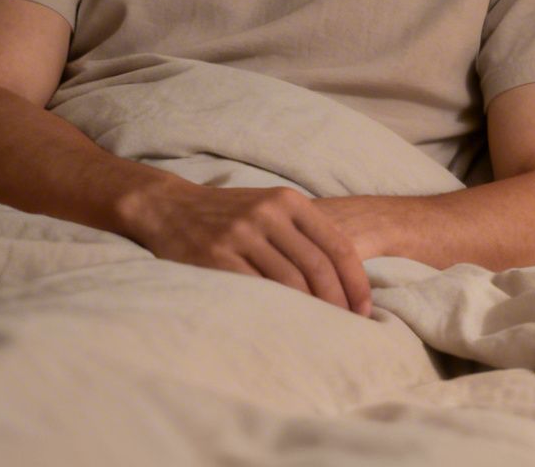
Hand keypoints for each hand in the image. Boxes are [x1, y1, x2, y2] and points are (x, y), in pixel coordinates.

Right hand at [127, 182, 372, 315]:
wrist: (169, 207)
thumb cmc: (229, 213)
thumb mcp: (269, 207)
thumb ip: (302, 232)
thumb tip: (344, 277)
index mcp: (288, 201)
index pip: (337, 245)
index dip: (356, 281)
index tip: (365, 309)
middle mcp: (268, 214)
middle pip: (318, 266)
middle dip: (339, 301)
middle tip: (348, 327)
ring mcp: (241, 234)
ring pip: (290, 280)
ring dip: (311, 310)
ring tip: (321, 331)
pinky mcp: (216, 256)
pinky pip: (255, 289)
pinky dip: (276, 310)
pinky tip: (285, 326)